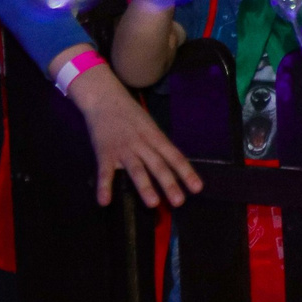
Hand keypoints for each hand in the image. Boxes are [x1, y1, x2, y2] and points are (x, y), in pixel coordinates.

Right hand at [67, 61, 201, 207]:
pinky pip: (104, 172)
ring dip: (145, 187)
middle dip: (169, 184)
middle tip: (179, 201)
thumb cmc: (130, 114)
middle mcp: (142, 144)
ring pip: (136, 169)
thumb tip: (172, 167)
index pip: (174, 156)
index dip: (186, 172)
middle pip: (158, 165)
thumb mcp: (149, 126)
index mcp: (155, 136)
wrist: (105, 98)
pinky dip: (104, 187)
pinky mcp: (104, 153)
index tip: (197, 188)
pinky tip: (105, 201)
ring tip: (154, 203)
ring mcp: (123, 149)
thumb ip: (157, 146)